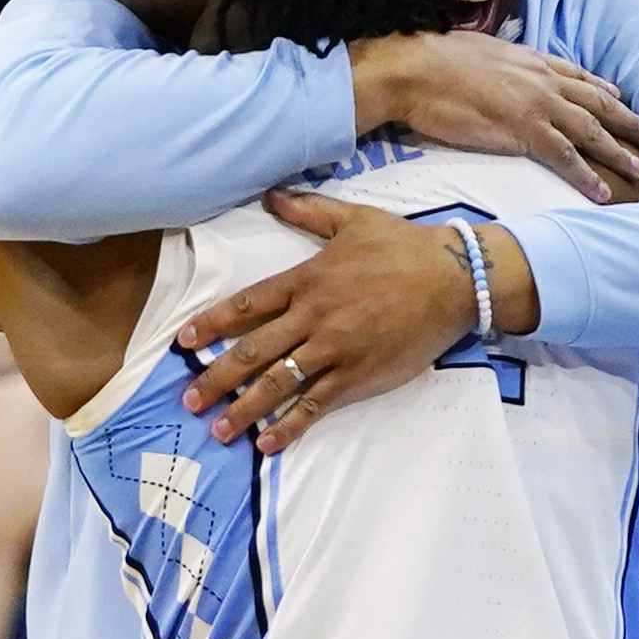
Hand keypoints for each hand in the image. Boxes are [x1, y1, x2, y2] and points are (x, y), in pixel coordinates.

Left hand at [177, 193, 488, 454]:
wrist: (455, 278)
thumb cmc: (405, 246)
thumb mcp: (354, 219)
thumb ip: (309, 210)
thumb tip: (272, 195)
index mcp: (307, 280)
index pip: (247, 305)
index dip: (211, 324)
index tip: (183, 341)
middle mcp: (313, 317)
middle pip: (252, 351)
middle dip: (215, 377)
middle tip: (188, 400)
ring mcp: (335, 349)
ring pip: (278, 383)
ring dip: (244, 409)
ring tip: (219, 430)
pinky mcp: (359, 375)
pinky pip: (316, 404)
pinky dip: (290, 425)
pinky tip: (269, 443)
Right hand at [354, 33, 638, 202]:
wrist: (415, 70)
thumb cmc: (432, 61)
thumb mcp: (477, 52)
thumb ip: (498, 63)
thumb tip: (495, 69)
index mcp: (531, 59)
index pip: (577, 76)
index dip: (603, 90)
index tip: (621, 98)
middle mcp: (543, 80)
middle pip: (598, 103)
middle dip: (629, 120)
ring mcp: (538, 106)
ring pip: (591, 131)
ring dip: (619, 152)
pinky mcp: (525, 132)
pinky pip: (566, 157)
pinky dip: (587, 176)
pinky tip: (603, 192)